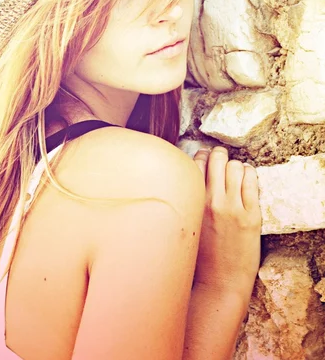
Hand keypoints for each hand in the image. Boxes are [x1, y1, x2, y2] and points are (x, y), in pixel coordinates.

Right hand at [192, 146, 261, 299]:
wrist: (219, 284)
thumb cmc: (198, 258)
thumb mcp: (185, 225)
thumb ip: (187, 202)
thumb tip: (188, 180)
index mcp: (192, 203)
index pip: (195, 163)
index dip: (201, 156)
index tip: (204, 157)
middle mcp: (212, 201)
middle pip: (216, 159)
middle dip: (219, 154)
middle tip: (220, 158)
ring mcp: (233, 208)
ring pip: (235, 166)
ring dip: (235, 166)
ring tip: (235, 173)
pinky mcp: (252, 216)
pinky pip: (252, 181)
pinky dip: (249, 174)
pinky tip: (247, 178)